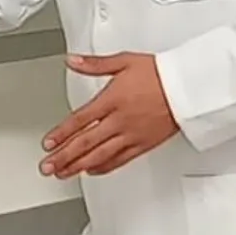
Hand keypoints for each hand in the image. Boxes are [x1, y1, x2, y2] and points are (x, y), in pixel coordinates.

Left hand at [40, 52, 178, 179]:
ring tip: (62, 174)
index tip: (47, 144)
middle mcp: (120, 121)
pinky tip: (91, 171)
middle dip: (63, 157)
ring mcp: (132, 135)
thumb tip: (73, 61)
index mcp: (112, 100)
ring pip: (100, 155)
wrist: (189, 88)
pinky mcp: (144, 144)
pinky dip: (104, 167)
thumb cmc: (160, 73)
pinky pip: (120, 160)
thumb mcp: (124, 61)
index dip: (61, 133)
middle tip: (46, 166)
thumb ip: (95, 65)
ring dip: (78, 166)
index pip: (79, 120)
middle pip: (85, 142)